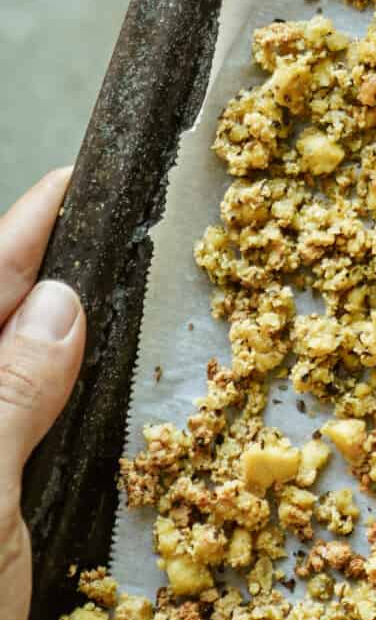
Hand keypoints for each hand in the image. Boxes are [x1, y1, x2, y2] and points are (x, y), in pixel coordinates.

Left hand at [0, 170, 85, 619]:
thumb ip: (8, 395)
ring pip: (11, 387)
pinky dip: (59, 419)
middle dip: (49, 281)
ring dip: (61, 350)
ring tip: (119, 303)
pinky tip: (93, 412)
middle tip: (120, 232)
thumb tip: (58, 301)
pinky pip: (20, 442)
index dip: (29, 228)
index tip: (82, 178)